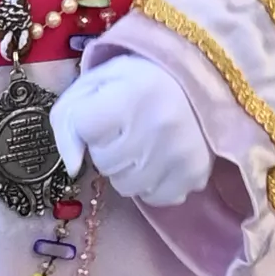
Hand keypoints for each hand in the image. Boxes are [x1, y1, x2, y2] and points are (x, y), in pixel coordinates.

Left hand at [51, 54, 214, 207]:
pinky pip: (154, 198)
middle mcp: (158, 125)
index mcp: (132, 92)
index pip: (83, 128)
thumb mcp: (100, 79)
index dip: (89, 121)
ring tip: (145, 143)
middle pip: (103, 161)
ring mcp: (180, 154)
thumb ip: (69, 115)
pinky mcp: (196, 175)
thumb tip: (71, 165)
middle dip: (108, 146)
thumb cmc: (145, 77)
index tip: (107, 109)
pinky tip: (162, 159)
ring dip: (128, 168)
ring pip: (126, 186)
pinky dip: (153, 183)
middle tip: (128, 127)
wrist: (205, 77)